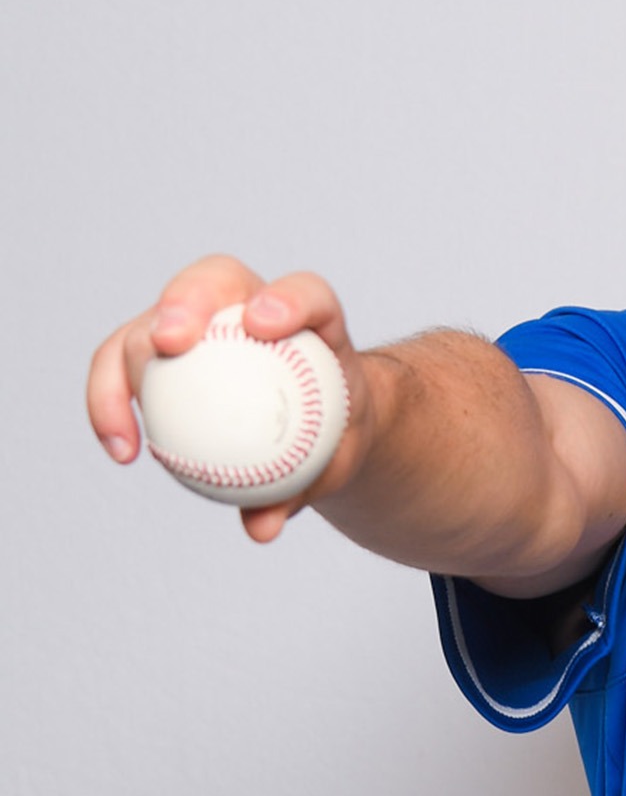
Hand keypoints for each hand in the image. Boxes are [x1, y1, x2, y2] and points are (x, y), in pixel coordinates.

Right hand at [86, 254, 372, 542]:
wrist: (315, 434)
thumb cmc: (330, 439)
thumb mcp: (334, 465)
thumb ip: (302, 490)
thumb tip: (262, 526)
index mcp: (312, 320)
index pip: (307, 294)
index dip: (287, 299)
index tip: (263, 325)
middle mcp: (249, 307)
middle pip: (213, 280)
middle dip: (186, 300)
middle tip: (170, 343)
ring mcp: (200, 325)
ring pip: (152, 322)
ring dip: (130, 361)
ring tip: (127, 421)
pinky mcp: (160, 353)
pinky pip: (123, 367)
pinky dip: (112, 401)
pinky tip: (122, 448)